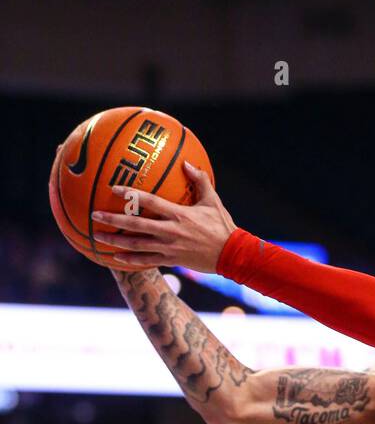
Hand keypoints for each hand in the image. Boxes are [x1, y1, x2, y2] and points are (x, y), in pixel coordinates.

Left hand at [91, 162, 235, 272]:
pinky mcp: (171, 260)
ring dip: (115, 241)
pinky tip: (116, 258)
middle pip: (135, 225)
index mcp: (179, 214)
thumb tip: (187, 163)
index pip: (149, 201)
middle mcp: (170, 231)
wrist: (232, 255)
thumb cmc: (222, 226)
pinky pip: (146, 261)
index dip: (131, 194)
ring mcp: (169, 248)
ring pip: (136, 245)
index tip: (113, 188)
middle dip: (113, 220)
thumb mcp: (213, 201)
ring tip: (97, 236)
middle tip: (94, 215)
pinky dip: (130, 260)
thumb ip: (200, 180)